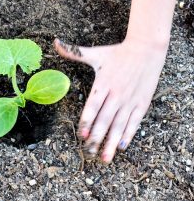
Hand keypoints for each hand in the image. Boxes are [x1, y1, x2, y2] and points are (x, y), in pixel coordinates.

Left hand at [54, 36, 167, 163]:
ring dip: (111, 142)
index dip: (87, 121)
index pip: (93, 106)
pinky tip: (122, 146)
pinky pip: (134, 122)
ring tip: (104, 157)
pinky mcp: (142, 103)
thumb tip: (55, 43)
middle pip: (105, 120)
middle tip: (88, 152)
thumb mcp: (95, 53)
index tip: (81, 135)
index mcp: (103, 83)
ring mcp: (130, 100)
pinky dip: (128, 134)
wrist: (146, 49)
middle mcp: (116, 94)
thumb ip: (74, 52)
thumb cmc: (117, 52)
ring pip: (119, 125)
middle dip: (96, 137)